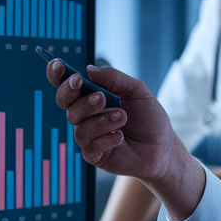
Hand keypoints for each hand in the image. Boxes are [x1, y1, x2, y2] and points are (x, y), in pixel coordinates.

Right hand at [46, 61, 177, 180]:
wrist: (162, 147)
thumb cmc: (149, 118)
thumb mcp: (137, 90)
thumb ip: (114, 78)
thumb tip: (89, 69)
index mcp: (92, 95)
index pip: (67, 84)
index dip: (57, 75)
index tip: (59, 66)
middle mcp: (86, 114)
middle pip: (65, 102)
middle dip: (80, 98)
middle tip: (101, 97)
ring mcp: (88, 135)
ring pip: (79, 125)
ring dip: (102, 120)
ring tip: (123, 117)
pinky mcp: (93, 154)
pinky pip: (89, 145)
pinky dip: (107, 138)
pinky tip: (121, 137)